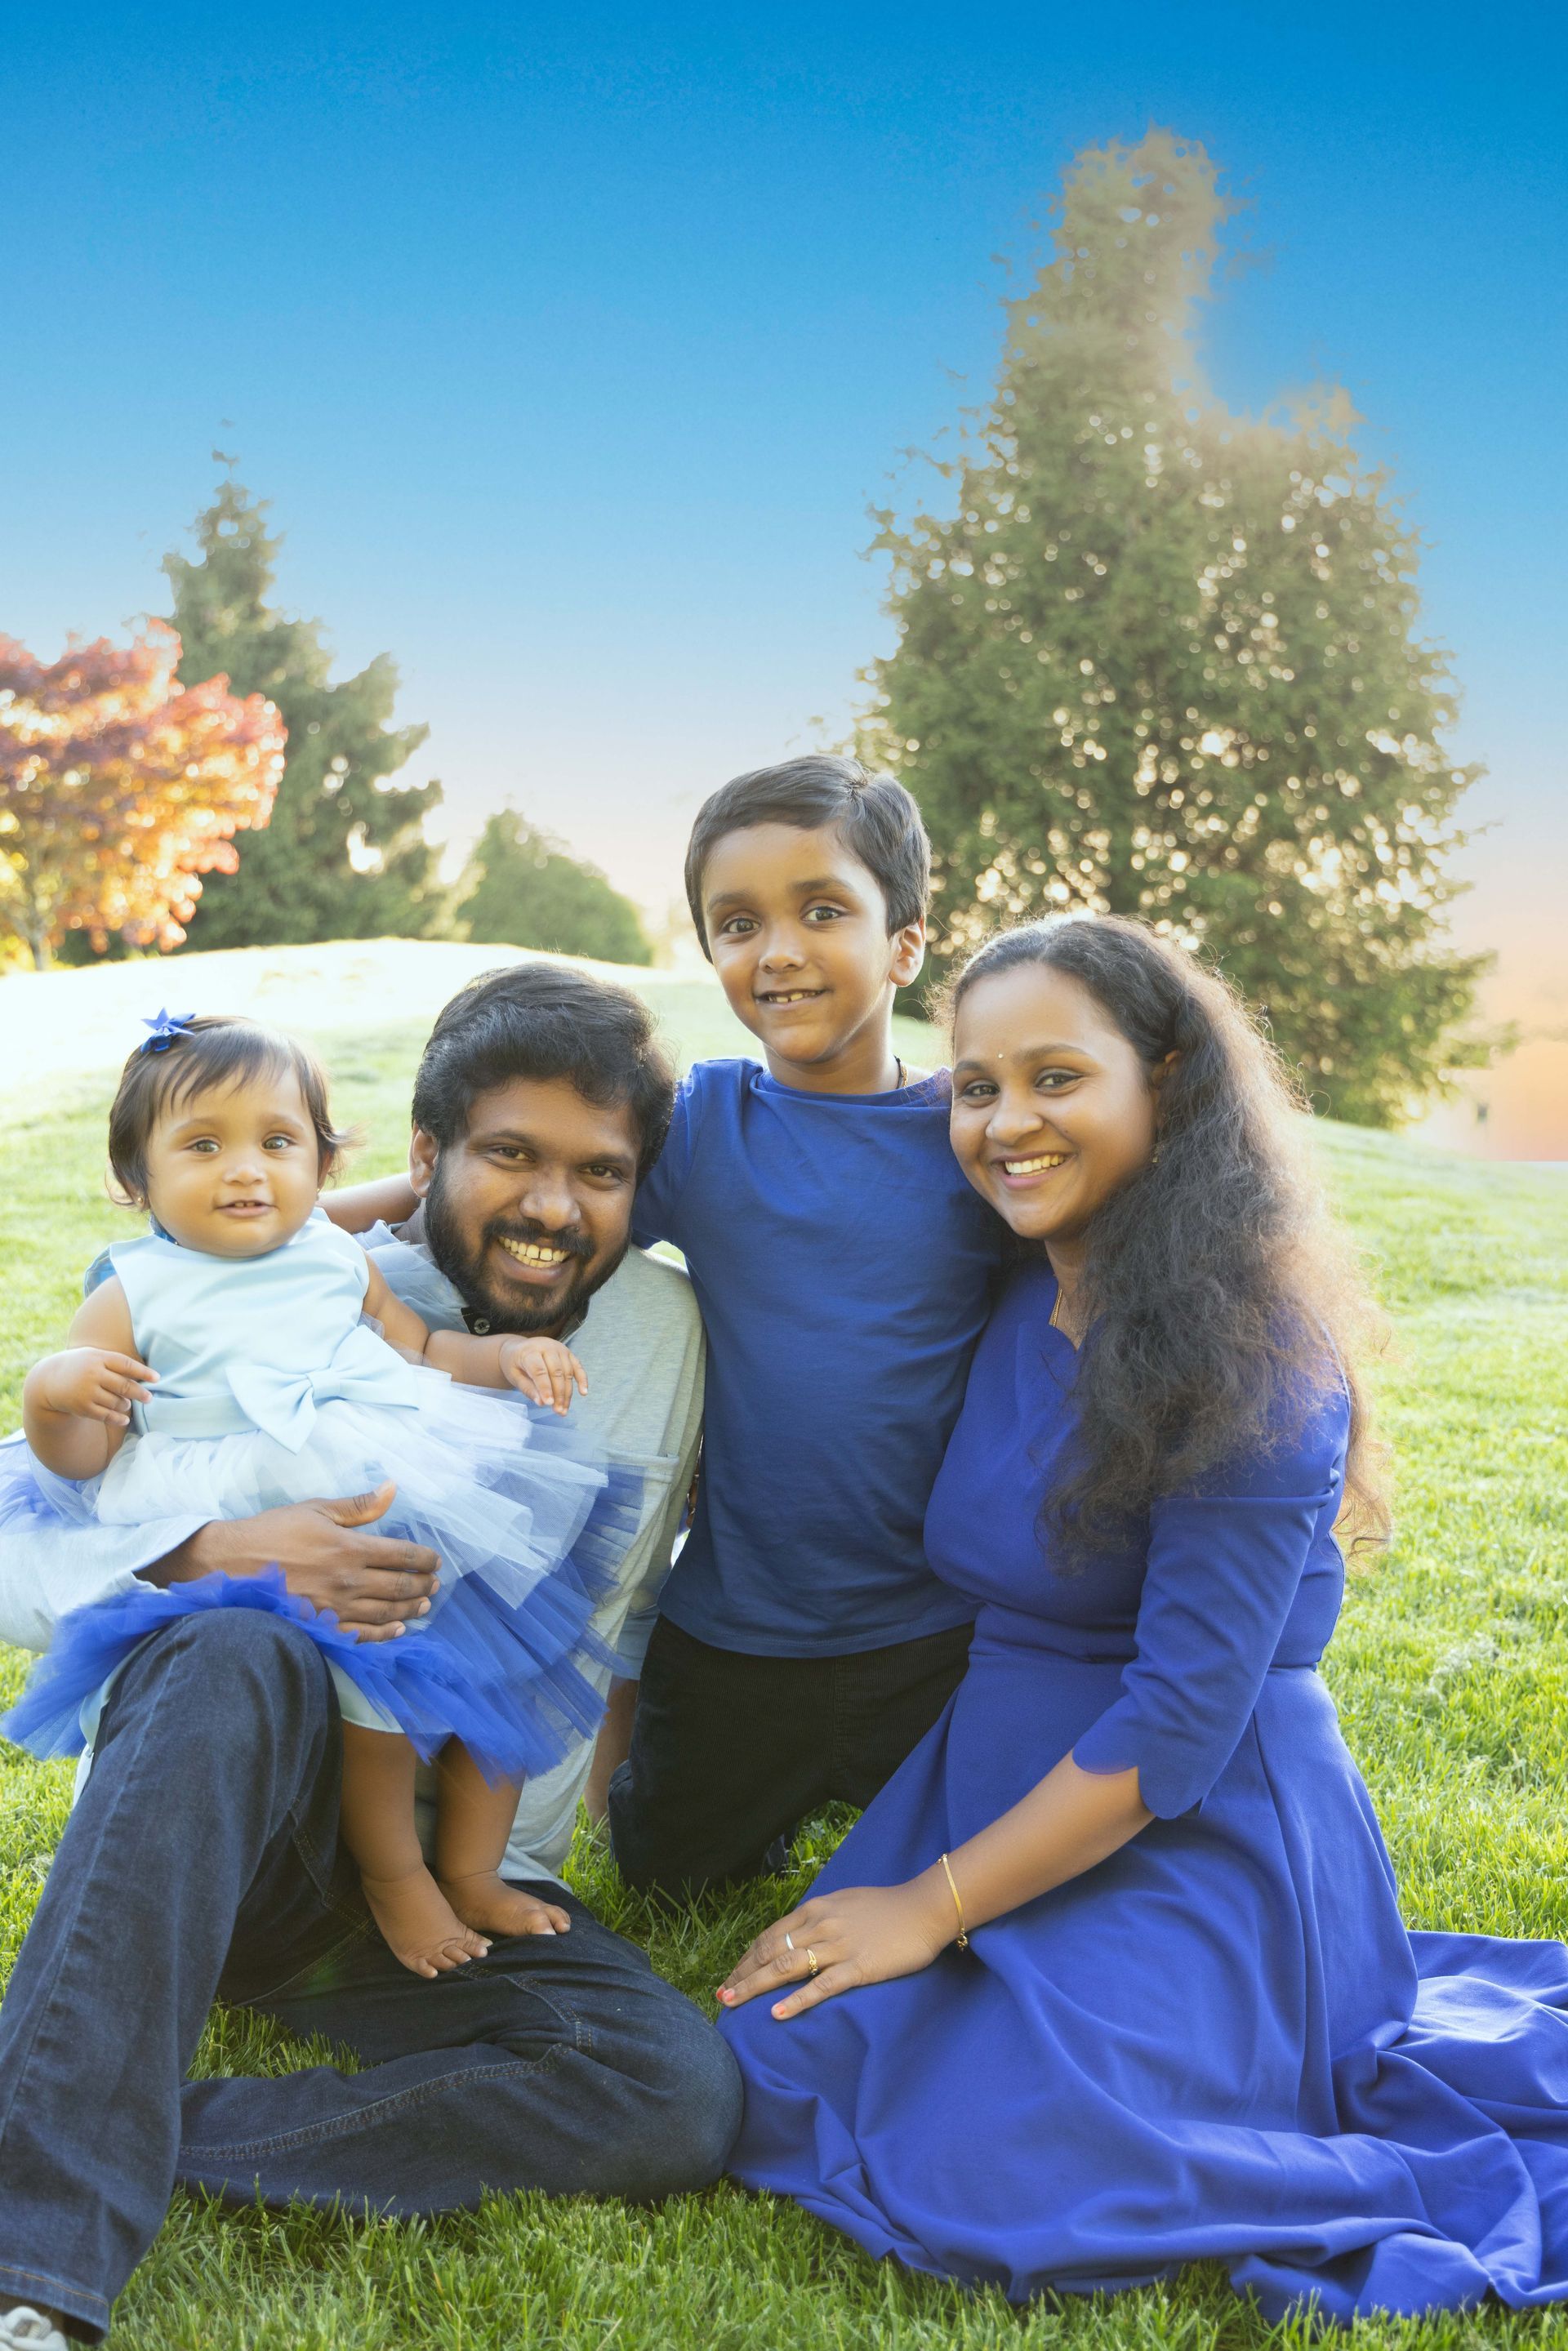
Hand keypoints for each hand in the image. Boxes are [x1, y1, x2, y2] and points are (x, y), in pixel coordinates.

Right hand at [33, 1346, 157, 1427]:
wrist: (48, 1380)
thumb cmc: (78, 1366)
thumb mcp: (93, 1356)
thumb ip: (114, 1362)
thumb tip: (143, 1372)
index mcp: (98, 1358)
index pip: (126, 1364)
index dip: (143, 1372)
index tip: (157, 1378)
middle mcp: (93, 1374)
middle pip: (124, 1385)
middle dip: (140, 1393)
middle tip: (149, 1398)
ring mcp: (87, 1392)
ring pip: (116, 1402)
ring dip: (126, 1405)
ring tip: (128, 1404)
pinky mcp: (82, 1407)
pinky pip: (106, 1415)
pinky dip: (118, 1418)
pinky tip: (125, 1419)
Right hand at [153, 1481, 440, 1639]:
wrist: (231, 1564)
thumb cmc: (272, 1532)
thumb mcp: (316, 1509)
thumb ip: (358, 1506)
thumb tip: (392, 1488)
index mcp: (350, 1548)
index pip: (401, 1555)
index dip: (423, 1559)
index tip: (435, 1561)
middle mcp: (348, 1580)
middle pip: (398, 1586)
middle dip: (422, 1585)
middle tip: (434, 1585)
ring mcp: (335, 1607)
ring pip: (385, 1612)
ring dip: (409, 1609)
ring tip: (423, 1606)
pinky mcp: (321, 1625)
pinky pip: (360, 1635)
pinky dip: (383, 1634)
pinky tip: (397, 1630)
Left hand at [498, 1336, 587, 1415]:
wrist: (517, 1348)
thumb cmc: (514, 1364)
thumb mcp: (514, 1376)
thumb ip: (528, 1389)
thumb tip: (542, 1403)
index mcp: (530, 1351)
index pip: (540, 1371)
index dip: (545, 1388)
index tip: (549, 1404)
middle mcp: (547, 1346)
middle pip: (557, 1372)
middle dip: (559, 1394)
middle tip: (558, 1411)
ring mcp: (560, 1348)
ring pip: (568, 1372)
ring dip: (568, 1393)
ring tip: (563, 1410)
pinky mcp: (568, 1353)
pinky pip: (578, 1367)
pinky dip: (582, 1380)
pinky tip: (583, 1393)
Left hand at [717, 1878, 954, 2020]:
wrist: (925, 1909)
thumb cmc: (887, 1908)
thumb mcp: (845, 1904)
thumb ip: (819, 1918)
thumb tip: (797, 1935)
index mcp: (816, 1909)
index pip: (770, 1935)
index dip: (748, 1957)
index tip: (732, 1975)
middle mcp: (820, 1925)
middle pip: (770, 1952)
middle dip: (743, 1974)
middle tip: (722, 1994)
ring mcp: (838, 1946)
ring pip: (786, 1968)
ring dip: (755, 1986)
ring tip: (732, 2002)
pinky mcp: (858, 1968)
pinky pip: (821, 1986)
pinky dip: (796, 2000)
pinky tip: (776, 2014)